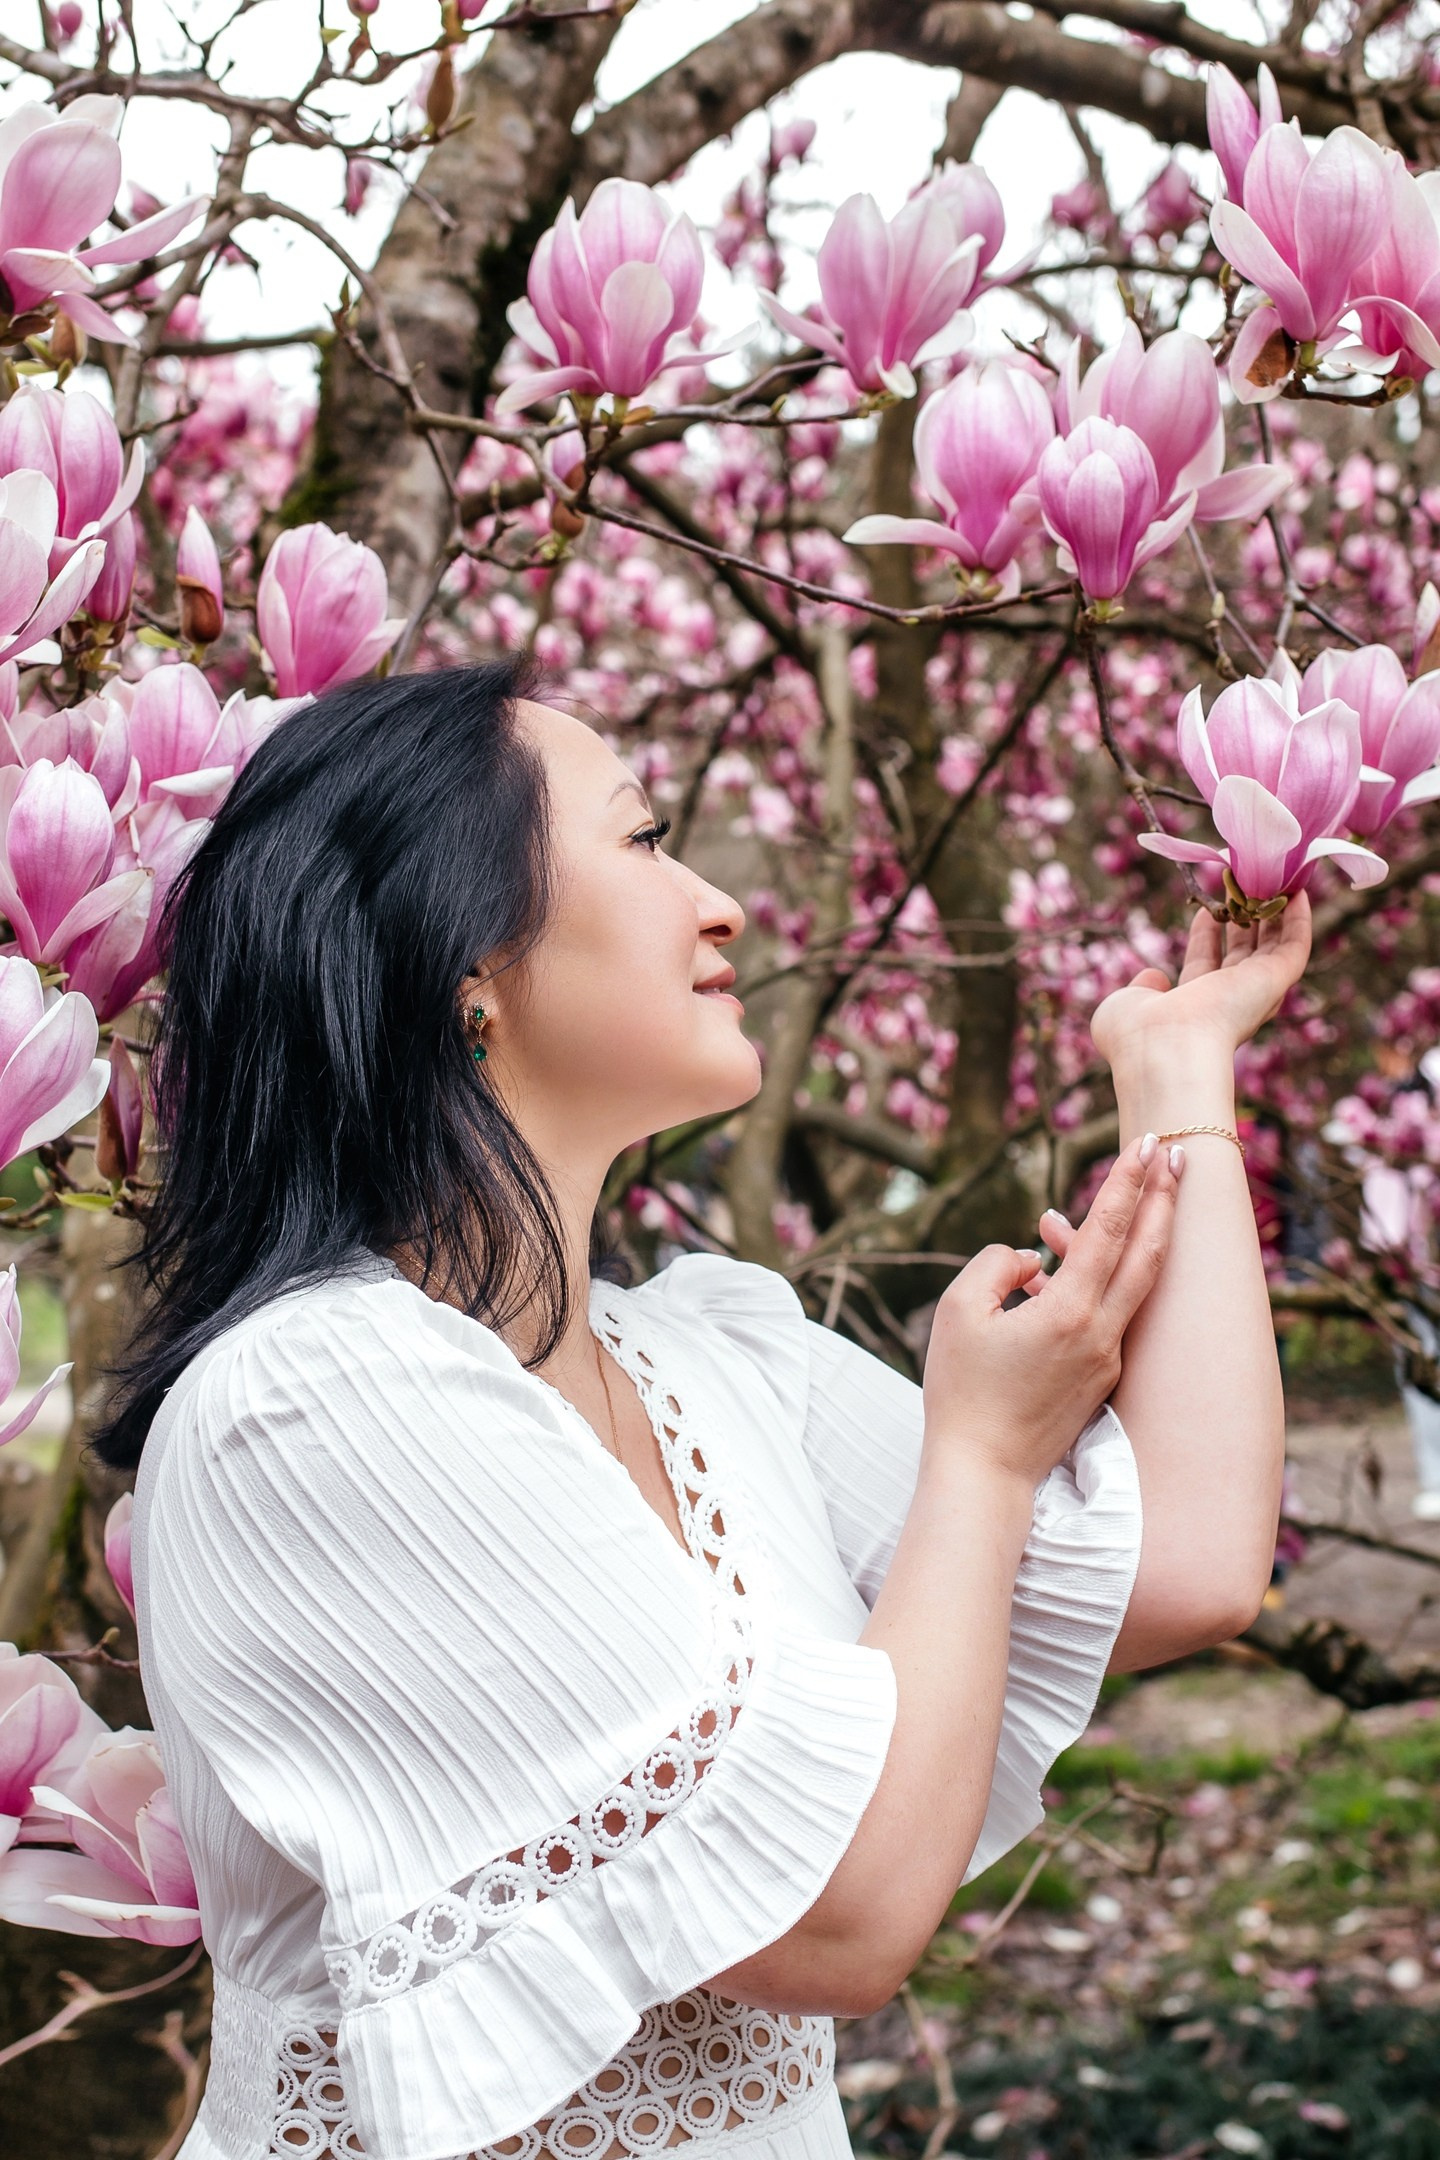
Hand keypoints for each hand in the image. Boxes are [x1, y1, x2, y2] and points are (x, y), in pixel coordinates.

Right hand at [921, 1135, 1180, 1489]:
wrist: (983, 1473)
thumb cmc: (962, 1392)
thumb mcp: (960, 1313)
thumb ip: (997, 1266)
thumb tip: (1034, 1258)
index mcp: (1070, 1311)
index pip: (1111, 1229)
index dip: (1132, 1181)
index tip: (1152, 1143)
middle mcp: (1101, 1332)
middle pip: (1148, 1253)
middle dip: (1165, 1199)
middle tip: (1179, 1155)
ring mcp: (1106, 1358)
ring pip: (1130, 1283)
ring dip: (1134, 1236)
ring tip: (1108, 1202)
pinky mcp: (1099, 1378)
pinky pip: (1105, 1312)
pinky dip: (1096, 1280)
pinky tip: (1056, 1269)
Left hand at [1091, 894, 1311, 1069]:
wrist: (1164, 1049)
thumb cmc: (1136, 1033)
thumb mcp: (1125, 1005)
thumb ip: (1140, 989)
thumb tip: (1154, 978)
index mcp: (1192, 1007)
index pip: (1204, 963)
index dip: (1206, 933)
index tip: (1207, 906)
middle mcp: (1226, 1002)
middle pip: (1243, 954)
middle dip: (1245, 919)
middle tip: (1245, 884)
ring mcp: (1253, 993)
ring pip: (1273, 948)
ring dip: (1275, 914)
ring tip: (1276, 878)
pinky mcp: (1273, 983)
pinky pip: (1295, 948)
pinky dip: (1300, 921)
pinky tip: (1300, 893)